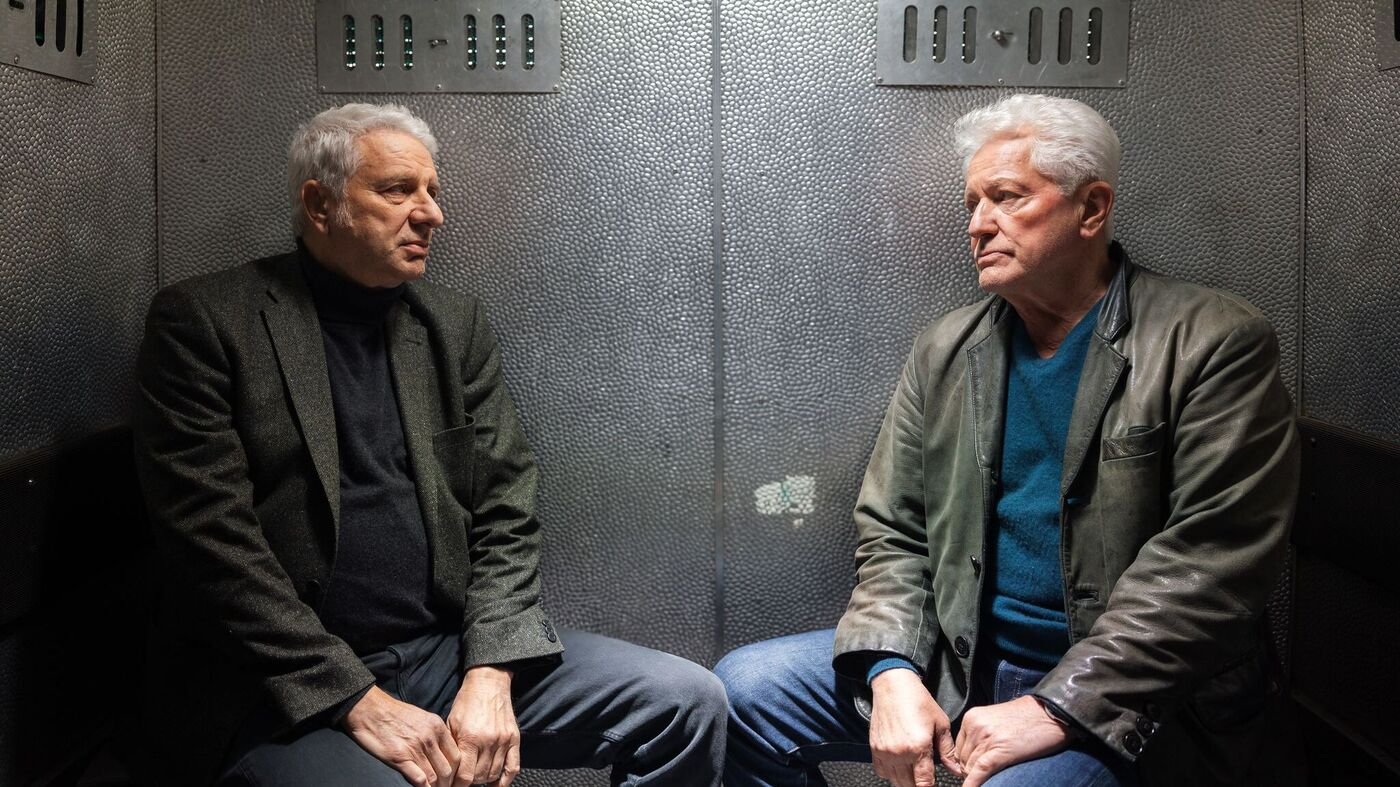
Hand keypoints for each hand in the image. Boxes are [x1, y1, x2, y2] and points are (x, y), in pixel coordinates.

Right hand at [343, 686, 460, 786]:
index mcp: (437, 727)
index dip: (456, 771)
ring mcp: (415, 748)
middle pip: (448, 769)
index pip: (456, 755)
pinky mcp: (400, 758)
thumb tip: (442, 753)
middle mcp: (430, 737)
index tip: (452, 779)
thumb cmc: (393, 714)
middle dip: (447, 783)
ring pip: (435, 776)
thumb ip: (434, 734)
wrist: (369, 709)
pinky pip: (419, 779)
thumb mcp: (421, 718)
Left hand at [447, 665, 518, 786]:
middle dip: (469, 782)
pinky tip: (497, 784)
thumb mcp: (451, 723)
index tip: (452, 785)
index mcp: (470, 738)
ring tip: (477, 776)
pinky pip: (513, 767)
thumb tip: (449, 770)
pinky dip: (505, 780)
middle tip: (463, 778)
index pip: (464, 776)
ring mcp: (503, 741)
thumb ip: (452, 748)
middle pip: (479, 777)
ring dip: (484, 779)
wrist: (488, 683)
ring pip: (494, 774)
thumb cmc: (467, 701)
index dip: (457, 785)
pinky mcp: (514, 739)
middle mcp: (488, 741)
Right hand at [868, 669, 962, 786]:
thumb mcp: (940, 724)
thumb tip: (956, 770)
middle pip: (909, 785)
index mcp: (918, 748)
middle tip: (926, 776)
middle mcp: (899, 753)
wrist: (893, 686)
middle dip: (919, 784)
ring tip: (914, 772)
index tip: (934, 786)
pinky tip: (899, 765)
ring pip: (895, 781)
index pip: (924, 783)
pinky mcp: (875, 748)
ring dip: (905, 781)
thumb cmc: (918, 701)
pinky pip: (881, 772)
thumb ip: (948, 751)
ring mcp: (885, 752)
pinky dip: (890, 773)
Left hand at [954, 695, 1070, 786]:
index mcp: (972, 717)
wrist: (1050, 713)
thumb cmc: (1028, 718)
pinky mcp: (1000, 751)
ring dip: (976, 777)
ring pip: (970, 768)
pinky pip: (980, 772)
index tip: (972, 769)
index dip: (966, 762)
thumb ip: (981, 734)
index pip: (959, 748)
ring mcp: (986, 739)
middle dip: (971, 770)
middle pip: (963, 759)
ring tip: (992, 777)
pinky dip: (973, 784)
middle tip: (985, 775)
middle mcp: (975, 726)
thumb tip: (973, 755)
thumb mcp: (995, 719)